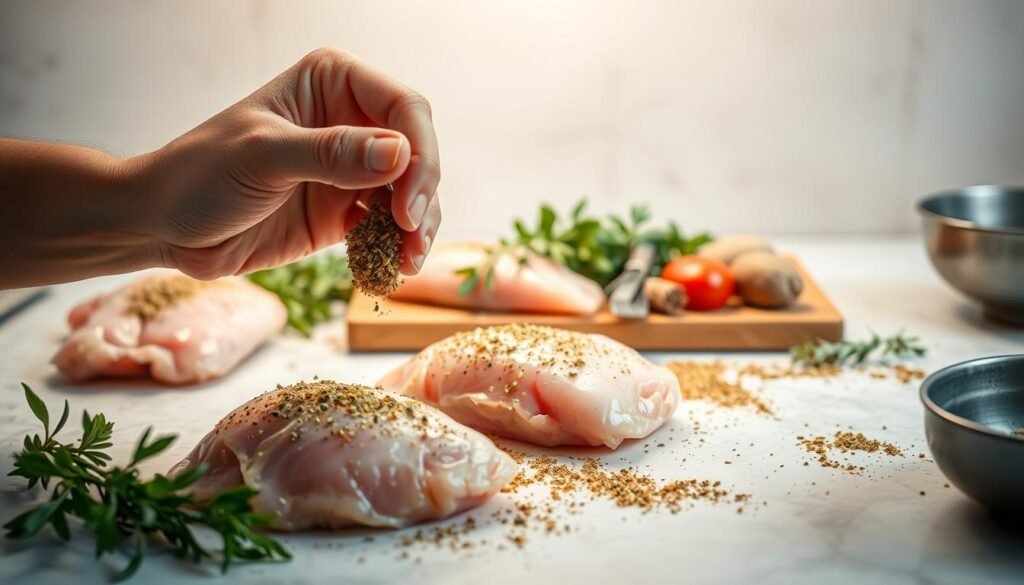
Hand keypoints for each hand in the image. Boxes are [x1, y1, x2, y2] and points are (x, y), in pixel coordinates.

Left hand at [136, 47, 440, 278]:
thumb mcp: (262, 157)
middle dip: (422, 194)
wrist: (164, 227)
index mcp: (332, 84)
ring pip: (412, 192)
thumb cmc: (198, 174)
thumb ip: (331, 153)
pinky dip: (399, 247)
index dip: (418, 153)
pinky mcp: (346, 212)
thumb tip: (400, 154)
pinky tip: (394, 268)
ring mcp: (351, 169)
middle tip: (409, 234)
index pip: (404, 107)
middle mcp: (350, 121)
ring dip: (419, 227)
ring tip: (407, 261)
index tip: (406, 202)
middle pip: (418, 151)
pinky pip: (390, 227)